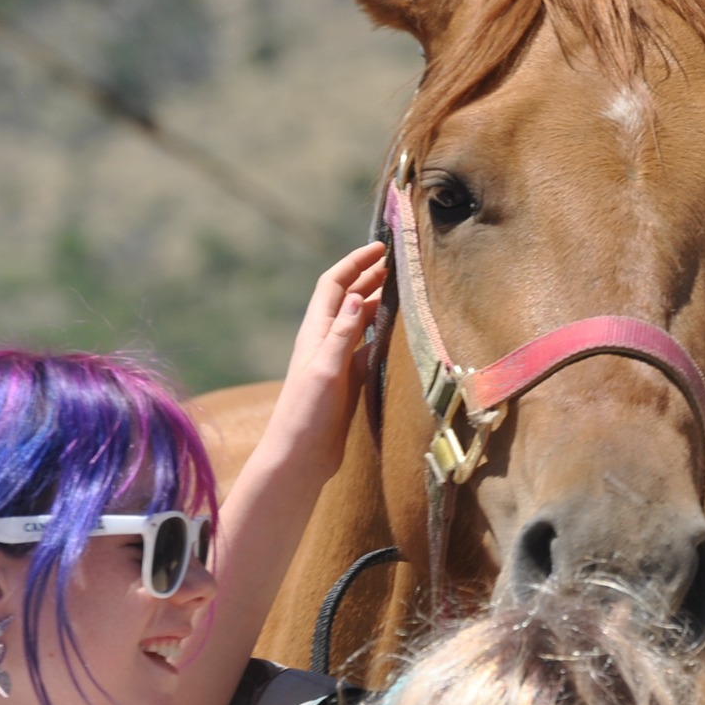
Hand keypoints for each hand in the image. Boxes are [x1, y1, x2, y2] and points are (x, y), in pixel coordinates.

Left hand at [269, 242, 387, 472]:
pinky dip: (382, 336)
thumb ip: (342, 334)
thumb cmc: (307, 414)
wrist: (299, 457)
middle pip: (348, 299)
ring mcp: (336, 362)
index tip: (380, 248)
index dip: (354, 263)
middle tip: (399, 265)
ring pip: (360, 323)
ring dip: (378, 305)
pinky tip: (399, 336)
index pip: (334, 285)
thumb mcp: (326, 370)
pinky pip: (367, 349)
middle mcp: (324, 342)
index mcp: (315, 333)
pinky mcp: (347, 382)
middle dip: (370, 278)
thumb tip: (358, 296)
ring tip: (404, 293)